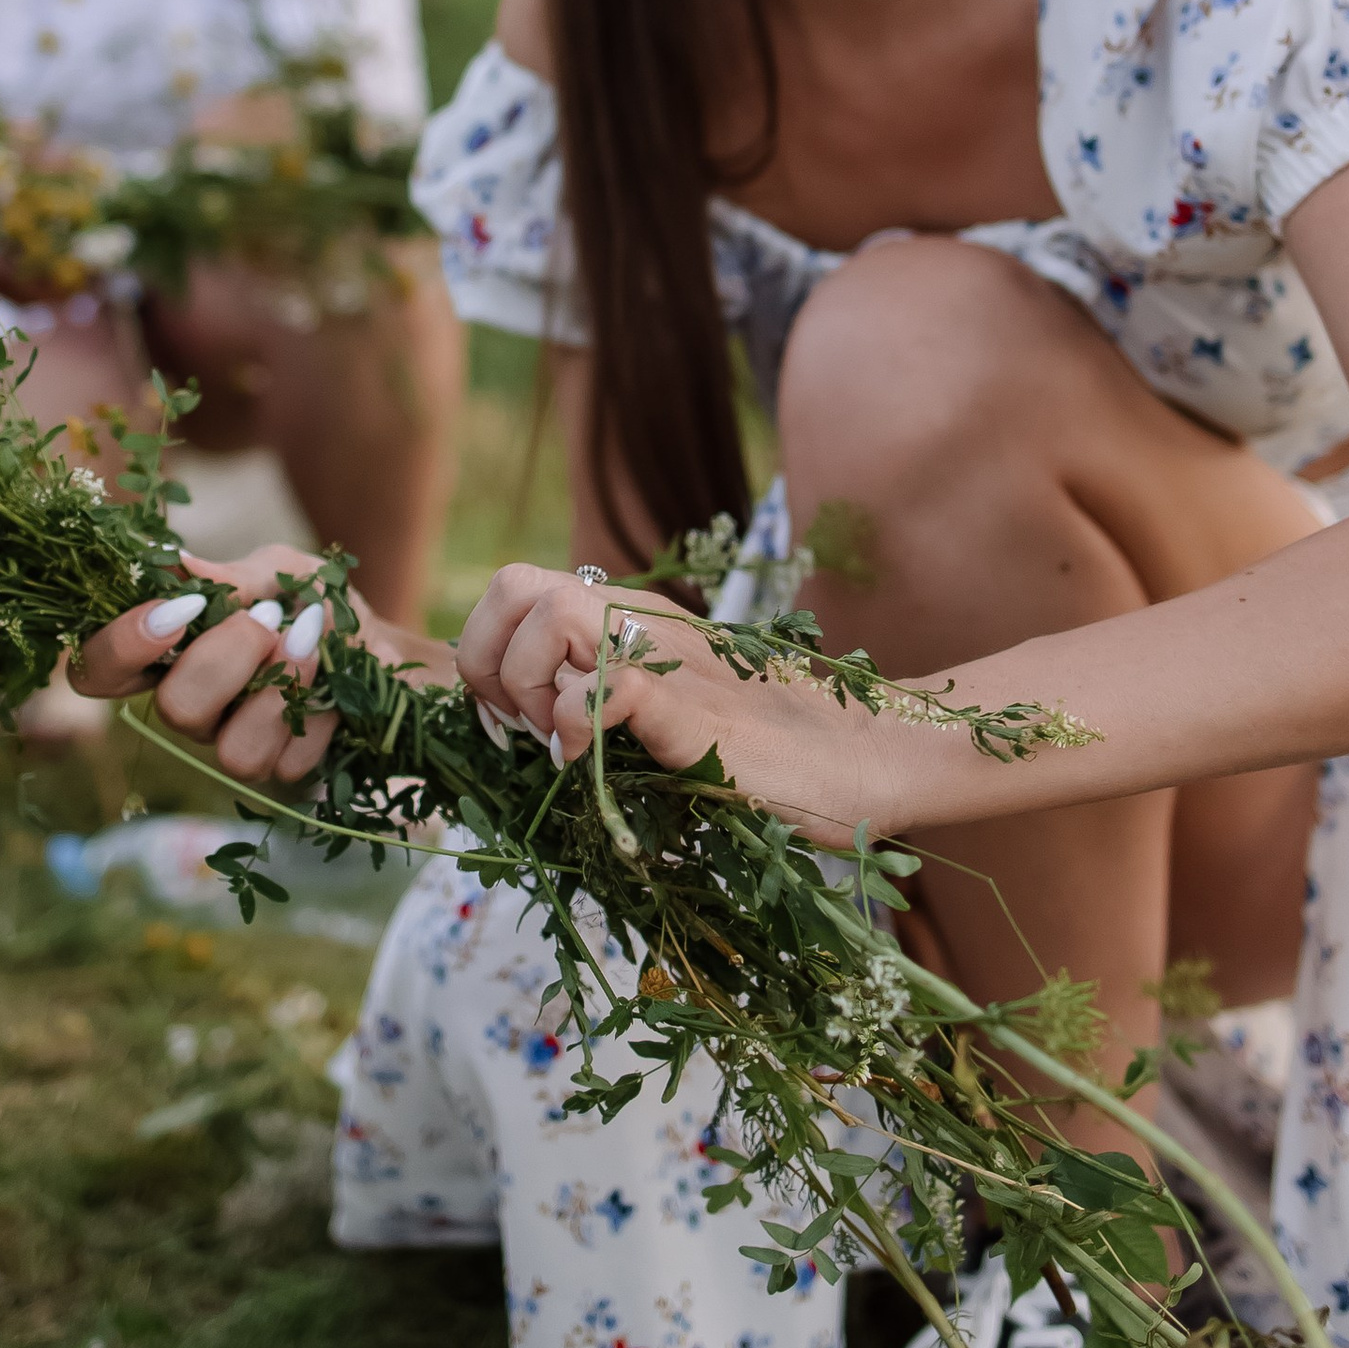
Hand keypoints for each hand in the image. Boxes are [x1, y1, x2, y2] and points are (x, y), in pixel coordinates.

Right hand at [70, 548, 413, 788]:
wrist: (386, 645)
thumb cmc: (313, 603)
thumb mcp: (277, 573)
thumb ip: (229, 578)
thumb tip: (173, 565)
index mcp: (169, 655)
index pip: (100, 672)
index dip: (119, 648)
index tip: (178, 610)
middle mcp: (192, 706)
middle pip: (171, 710)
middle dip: (223, 660)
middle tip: (268, 619)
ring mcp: (235, 746)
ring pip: (231, 752)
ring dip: (278, 690)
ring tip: (310, 643)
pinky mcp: (284, 774)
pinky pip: (290, 764)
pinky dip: (319, 715)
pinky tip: (336, 687)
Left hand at [454, 565, 913, 844]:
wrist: (864, 759)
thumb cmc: (770, 750)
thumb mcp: (669, 711)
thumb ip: (611, 697)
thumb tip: (536, 724)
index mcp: (631, 618)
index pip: (513, 590)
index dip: (484, 652)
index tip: (507, 720)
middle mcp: (642, 620)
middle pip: (512, 585)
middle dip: (486, 662)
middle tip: (519, 727)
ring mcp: (668, 657)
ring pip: (548, 618)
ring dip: (526, 687)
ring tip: (556, 741)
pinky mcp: (693, 708)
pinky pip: (606, 687)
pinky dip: (575, 725)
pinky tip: (585, 762)